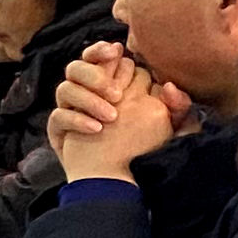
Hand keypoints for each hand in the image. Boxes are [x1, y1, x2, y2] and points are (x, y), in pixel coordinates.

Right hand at [48, 43, 183, 183]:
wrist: (118, 184)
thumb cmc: (146, 153)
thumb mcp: (171, 130)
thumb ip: (178, 108)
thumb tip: (169, 86)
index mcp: (113, 85)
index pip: (103, 58)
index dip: (108, 54)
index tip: (117, 53)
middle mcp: (87, 93)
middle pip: (78, 67)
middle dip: (97, 76)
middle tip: (118, 96)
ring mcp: (71, 110)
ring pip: (66, 87)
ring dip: (88, 99)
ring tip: (111, 117)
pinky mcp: (58, 129)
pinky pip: (58, 116)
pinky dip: (77, 121)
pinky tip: (97, 130)